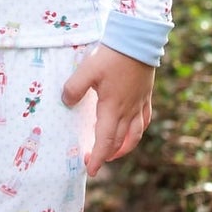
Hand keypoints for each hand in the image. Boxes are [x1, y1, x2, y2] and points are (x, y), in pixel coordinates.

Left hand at [61, 44, 153, 175]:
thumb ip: (74, 88)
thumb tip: (66, 102)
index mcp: (112, 108)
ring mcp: (139, 104)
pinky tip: (132, 131)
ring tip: (114, 153)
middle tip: (93, 162)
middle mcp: (128, 111)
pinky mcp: (145, 96)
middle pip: (119, 142)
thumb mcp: (87, 70)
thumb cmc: (112, 56)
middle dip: (106, 155)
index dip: (98, 158)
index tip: (91, 170)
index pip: (105, 141)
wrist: (138, 42)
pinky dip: (137, 131)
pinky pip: (144, 121)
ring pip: (135, 135)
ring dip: (123, 148)